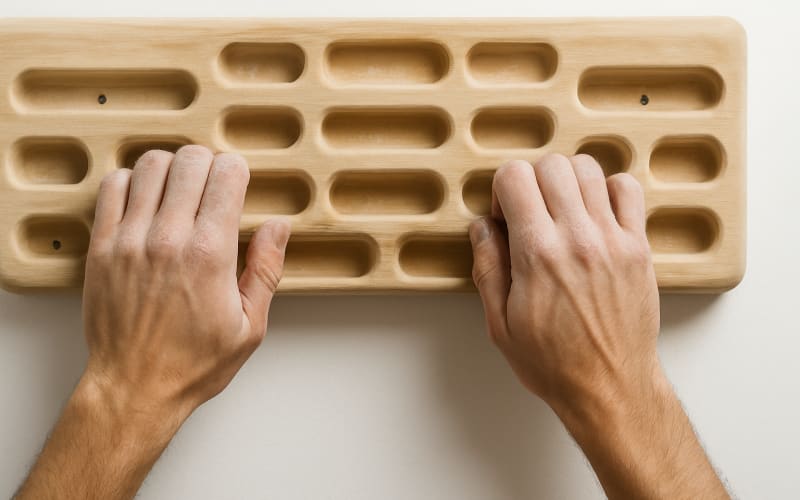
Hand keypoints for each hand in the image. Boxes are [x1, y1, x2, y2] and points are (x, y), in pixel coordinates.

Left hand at [17, 145, 289, 499]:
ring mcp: (130, 239)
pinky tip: (146, 200)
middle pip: (190, 160)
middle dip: (208, 163)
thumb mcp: (251, 326)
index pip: (226, 175)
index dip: (238, 171)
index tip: (238, 184)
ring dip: (172, 168)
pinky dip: (132, 181)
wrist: (134, 388)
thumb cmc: (192, 363)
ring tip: (180, 189)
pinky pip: (112, 186)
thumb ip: (266, 270)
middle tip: (212, 184)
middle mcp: (168, 238)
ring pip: (150, 164)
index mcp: (210, 254)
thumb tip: (278, 227)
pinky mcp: (102, 246)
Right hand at [469, 155, 727, 498]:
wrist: (609, 387)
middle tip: (530, 212)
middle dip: (532, 179)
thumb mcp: (500, 324)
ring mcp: (613, 240)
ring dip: (567, 181)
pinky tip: (594, 213)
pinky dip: (608, 188)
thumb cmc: (554, 363)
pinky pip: (628, 189)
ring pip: (588, 168)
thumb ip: (488, 267)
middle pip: (551, 164)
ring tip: (561, 211)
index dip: (503, 189)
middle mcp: (578, 239)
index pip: (516, 176)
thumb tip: (482, 227)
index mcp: (538, 255)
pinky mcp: (638, 247)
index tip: (506, 215)